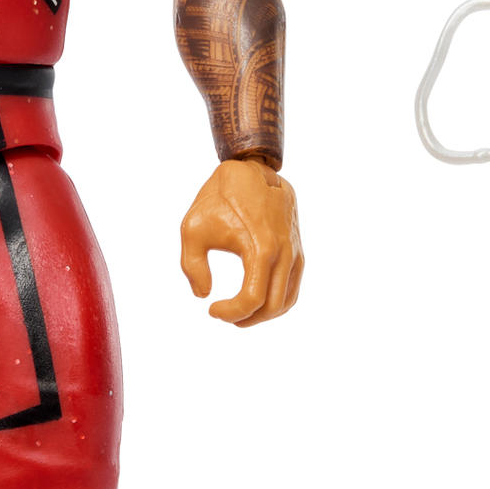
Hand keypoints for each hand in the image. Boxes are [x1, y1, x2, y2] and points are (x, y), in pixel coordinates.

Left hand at [179, 159, 303, 326]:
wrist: (251, 169)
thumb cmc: (219, 198)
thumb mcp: (192, 228)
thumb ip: (192, 266)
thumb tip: (203, 295)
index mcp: (260, 248)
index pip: (252, 300)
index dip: (230, 313)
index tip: (211, 309)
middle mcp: (283, 254)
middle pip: (272, 307)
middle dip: (246, 319)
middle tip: (223, 315)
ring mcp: (294, 252)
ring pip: (287, 301)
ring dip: (263, 315)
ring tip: (238, 314)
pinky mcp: (297, 250)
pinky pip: (293, 288)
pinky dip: (277, 303)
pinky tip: (256, 302)